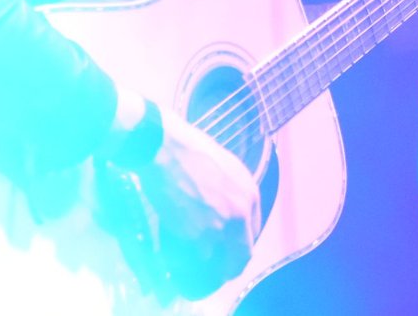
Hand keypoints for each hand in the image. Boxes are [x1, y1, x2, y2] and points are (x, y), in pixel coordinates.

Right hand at [134, 111, 259, 299]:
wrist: (165, 148)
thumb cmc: (189, 149)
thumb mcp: (225, 167)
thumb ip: (232, 192)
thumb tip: (227, 210)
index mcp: (250, 195)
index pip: (253, 233)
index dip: (239, 245)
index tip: (228, 250)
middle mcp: (241, 214)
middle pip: (241, 254)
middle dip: (229, 265)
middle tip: (216, 269)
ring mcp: (220, 227)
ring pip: (219, 261)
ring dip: (208, 265)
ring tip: (195, 267)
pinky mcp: (198, 235)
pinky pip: (196, 257)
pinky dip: (188, 261)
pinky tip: (180, 258)